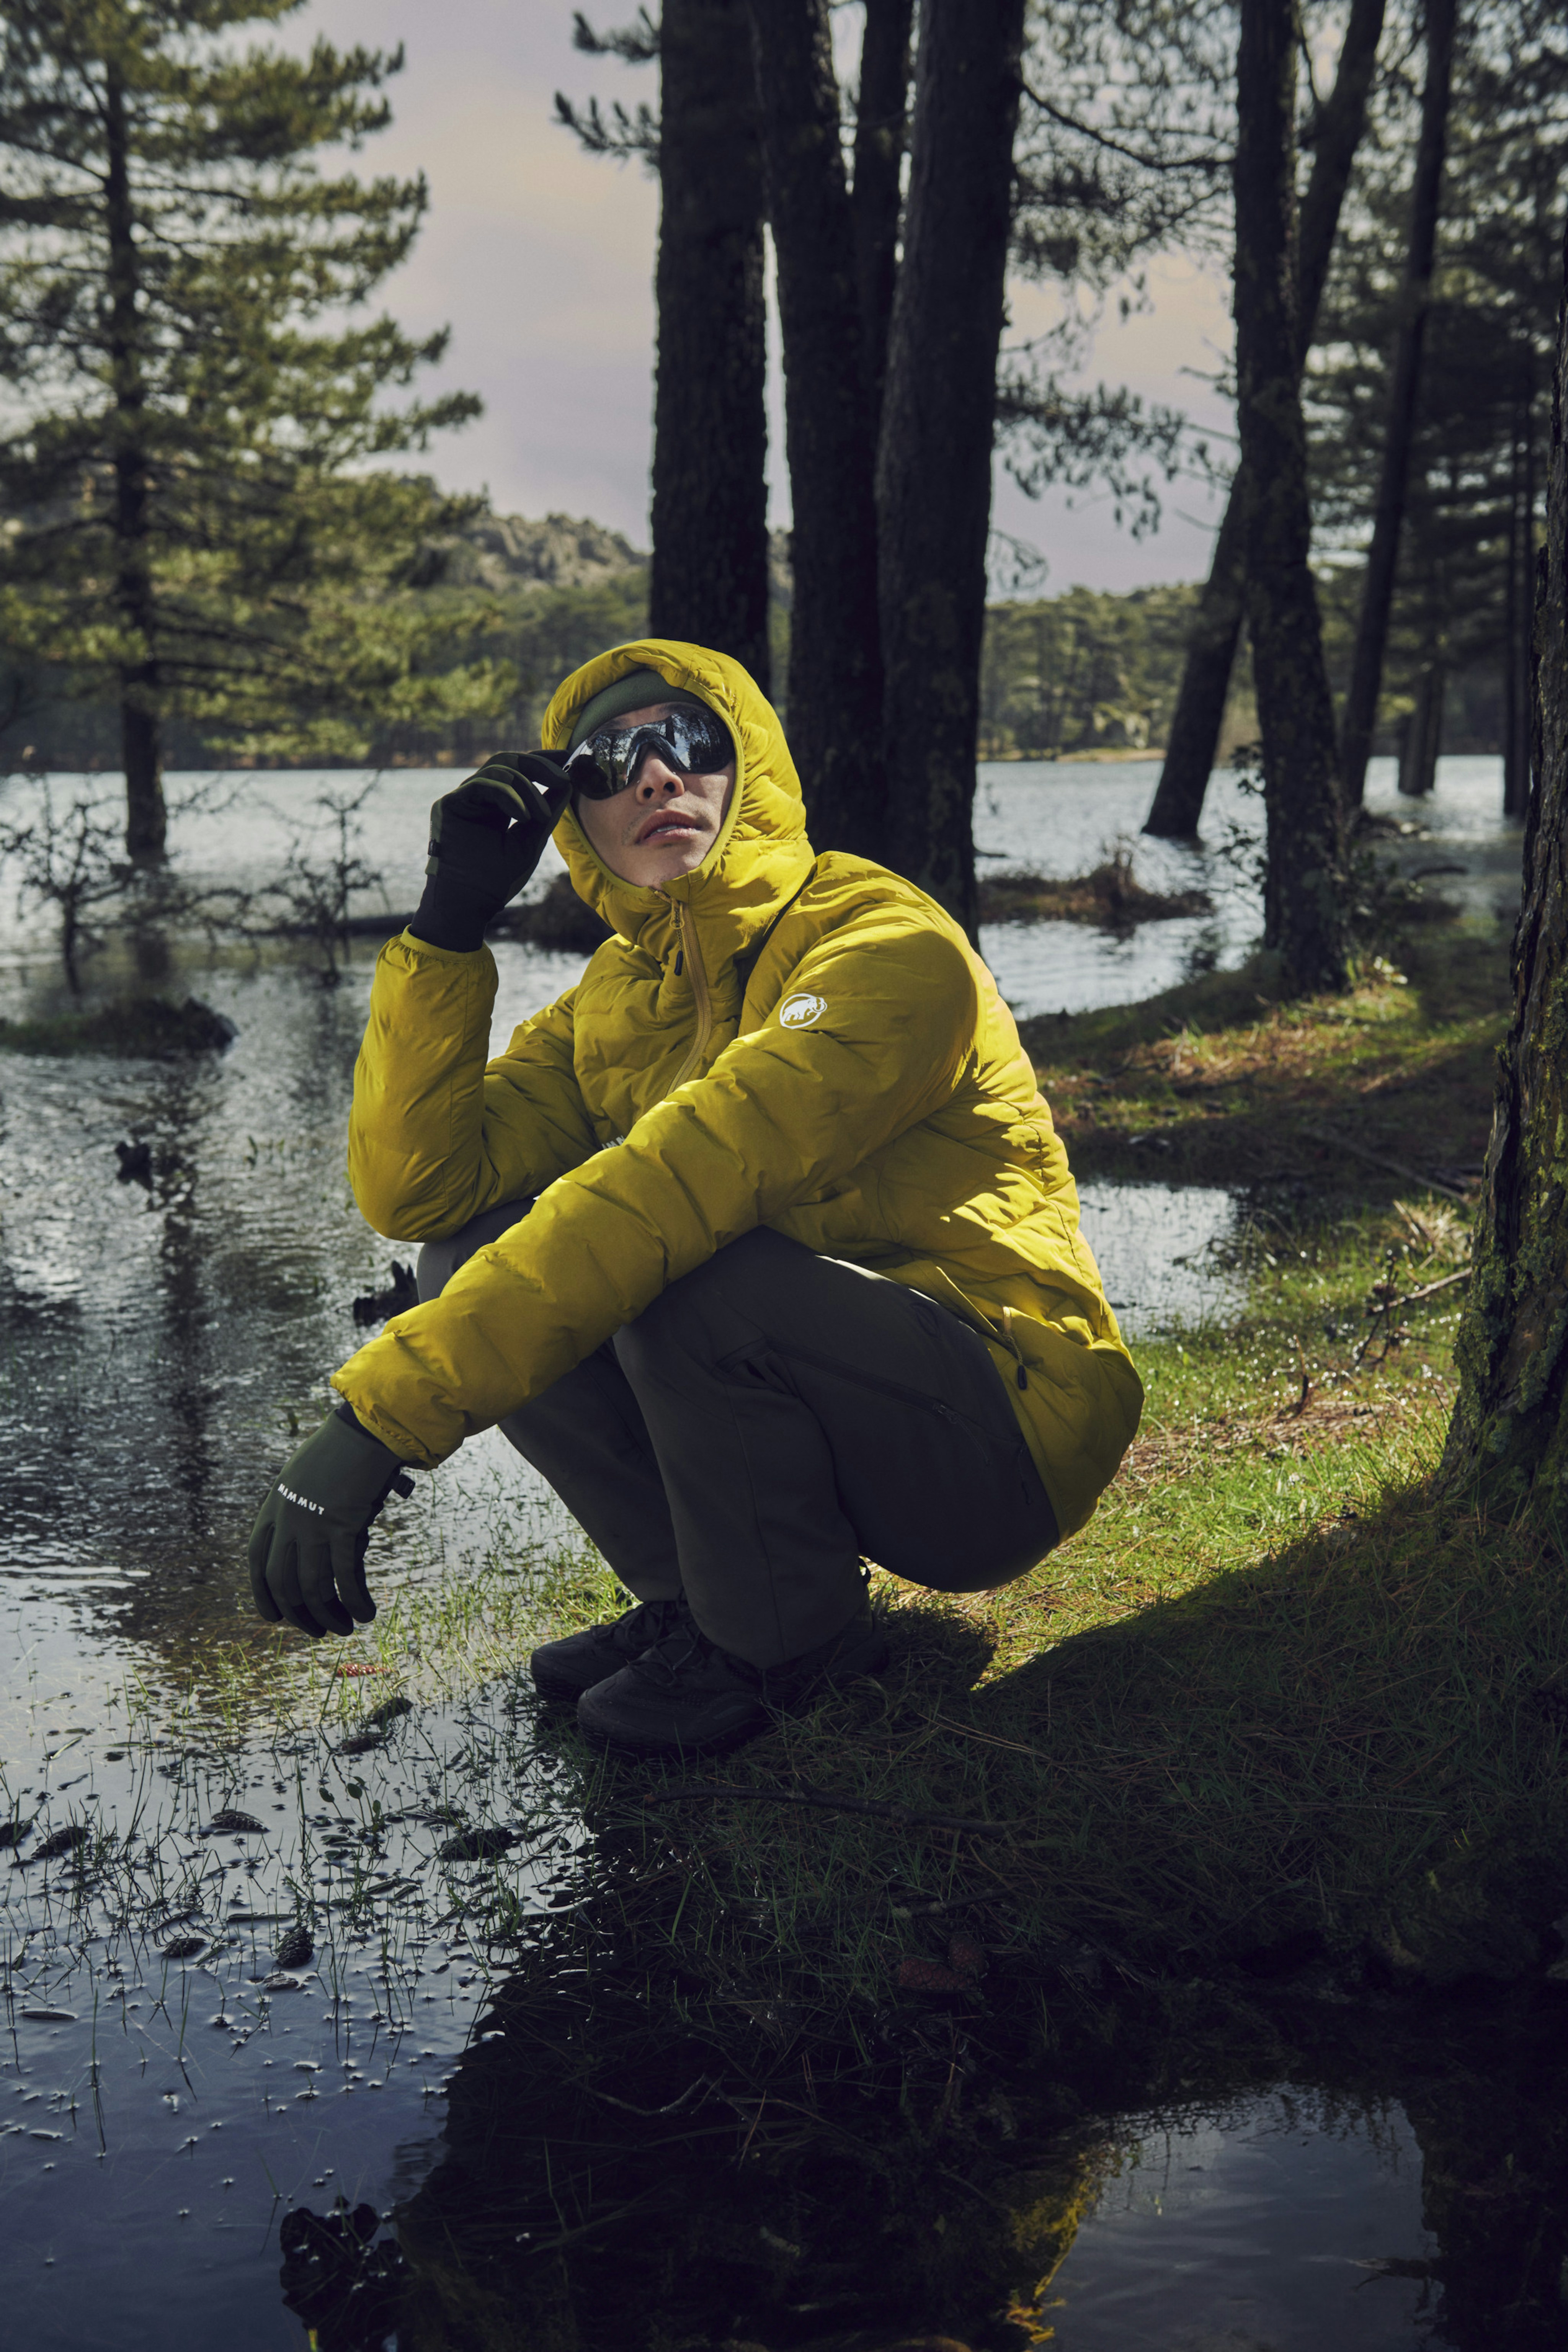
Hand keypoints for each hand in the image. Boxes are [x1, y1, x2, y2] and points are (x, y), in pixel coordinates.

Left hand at [247, 1407, 413, 1638]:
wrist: (365, 1431)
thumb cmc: (340, 1450)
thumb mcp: (302, 1478)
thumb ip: (296, 1509)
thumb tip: (305, 1544)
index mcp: (273, 1507)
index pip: (256, 1563)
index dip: (264, 1595)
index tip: (276, 1617)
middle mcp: (287, 1521)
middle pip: (283, 1583)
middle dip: (300, 1614)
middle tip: (318, 1631)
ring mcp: (313, 1525)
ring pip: (312, 1587)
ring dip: (327, 1616)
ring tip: (344, 1629)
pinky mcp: (342, 1527)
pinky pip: (344, 1578)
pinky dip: (355, 1601)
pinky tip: (367, 1613)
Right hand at [426, 752, 570, 913]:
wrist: (469, 906)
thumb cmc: (496, 880)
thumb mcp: (530, 841)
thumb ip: (546, 813)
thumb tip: (568, 784)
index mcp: (495, 804)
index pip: (518, 770)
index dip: (543, 761)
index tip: (569, 759)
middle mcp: (477, 797)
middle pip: (508, 761)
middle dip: (540, 766)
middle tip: (564, 778)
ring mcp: (461, 799)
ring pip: (497, 769)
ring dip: (527, 788)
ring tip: (541, 816)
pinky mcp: (449, 805)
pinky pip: (482, 785)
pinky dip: (508, 795)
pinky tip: (524, 816)